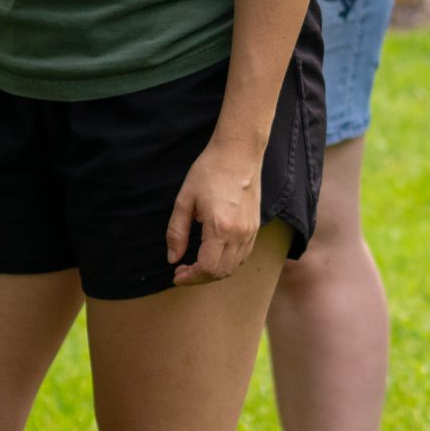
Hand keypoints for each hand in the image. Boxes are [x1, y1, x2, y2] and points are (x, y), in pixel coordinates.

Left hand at [167, 138, 263, 284]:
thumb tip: (173, 258)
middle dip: (200, 278)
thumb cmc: (209, 171)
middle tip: (183, 270)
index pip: (207, 268)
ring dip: (214, 272)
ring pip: (234, 266)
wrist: (238, 152)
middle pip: (221, 272)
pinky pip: (243, 255)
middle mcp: (239, 233)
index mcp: (220, 228)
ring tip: (197, 264)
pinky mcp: (255, 226)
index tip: (176, 274)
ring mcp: (251, 231)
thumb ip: (176, 232)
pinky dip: (228, 262)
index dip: (190, 277)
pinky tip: (214, 253)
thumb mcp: (184, 200)